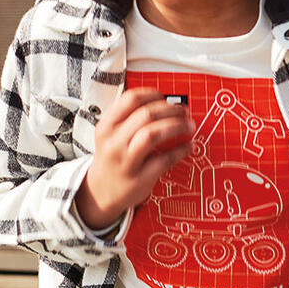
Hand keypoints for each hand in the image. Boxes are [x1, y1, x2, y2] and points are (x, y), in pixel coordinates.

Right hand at [74, 89, 194, 230]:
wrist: (99, 192)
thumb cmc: (111, 160)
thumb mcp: (109, 135)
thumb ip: (128, 118)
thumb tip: (162, 103)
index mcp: (106, 127)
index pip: (131, 99)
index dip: (153, 94)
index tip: (166, 97)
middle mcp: (114, 142)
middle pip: (146, 114)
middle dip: (171, 109)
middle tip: (183, 111)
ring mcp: (126, 161)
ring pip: (153, 134)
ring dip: (176, 126)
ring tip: (189, 125)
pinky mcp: (139, 178)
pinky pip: (164, 160)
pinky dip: (181, 150)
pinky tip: (188, 146)